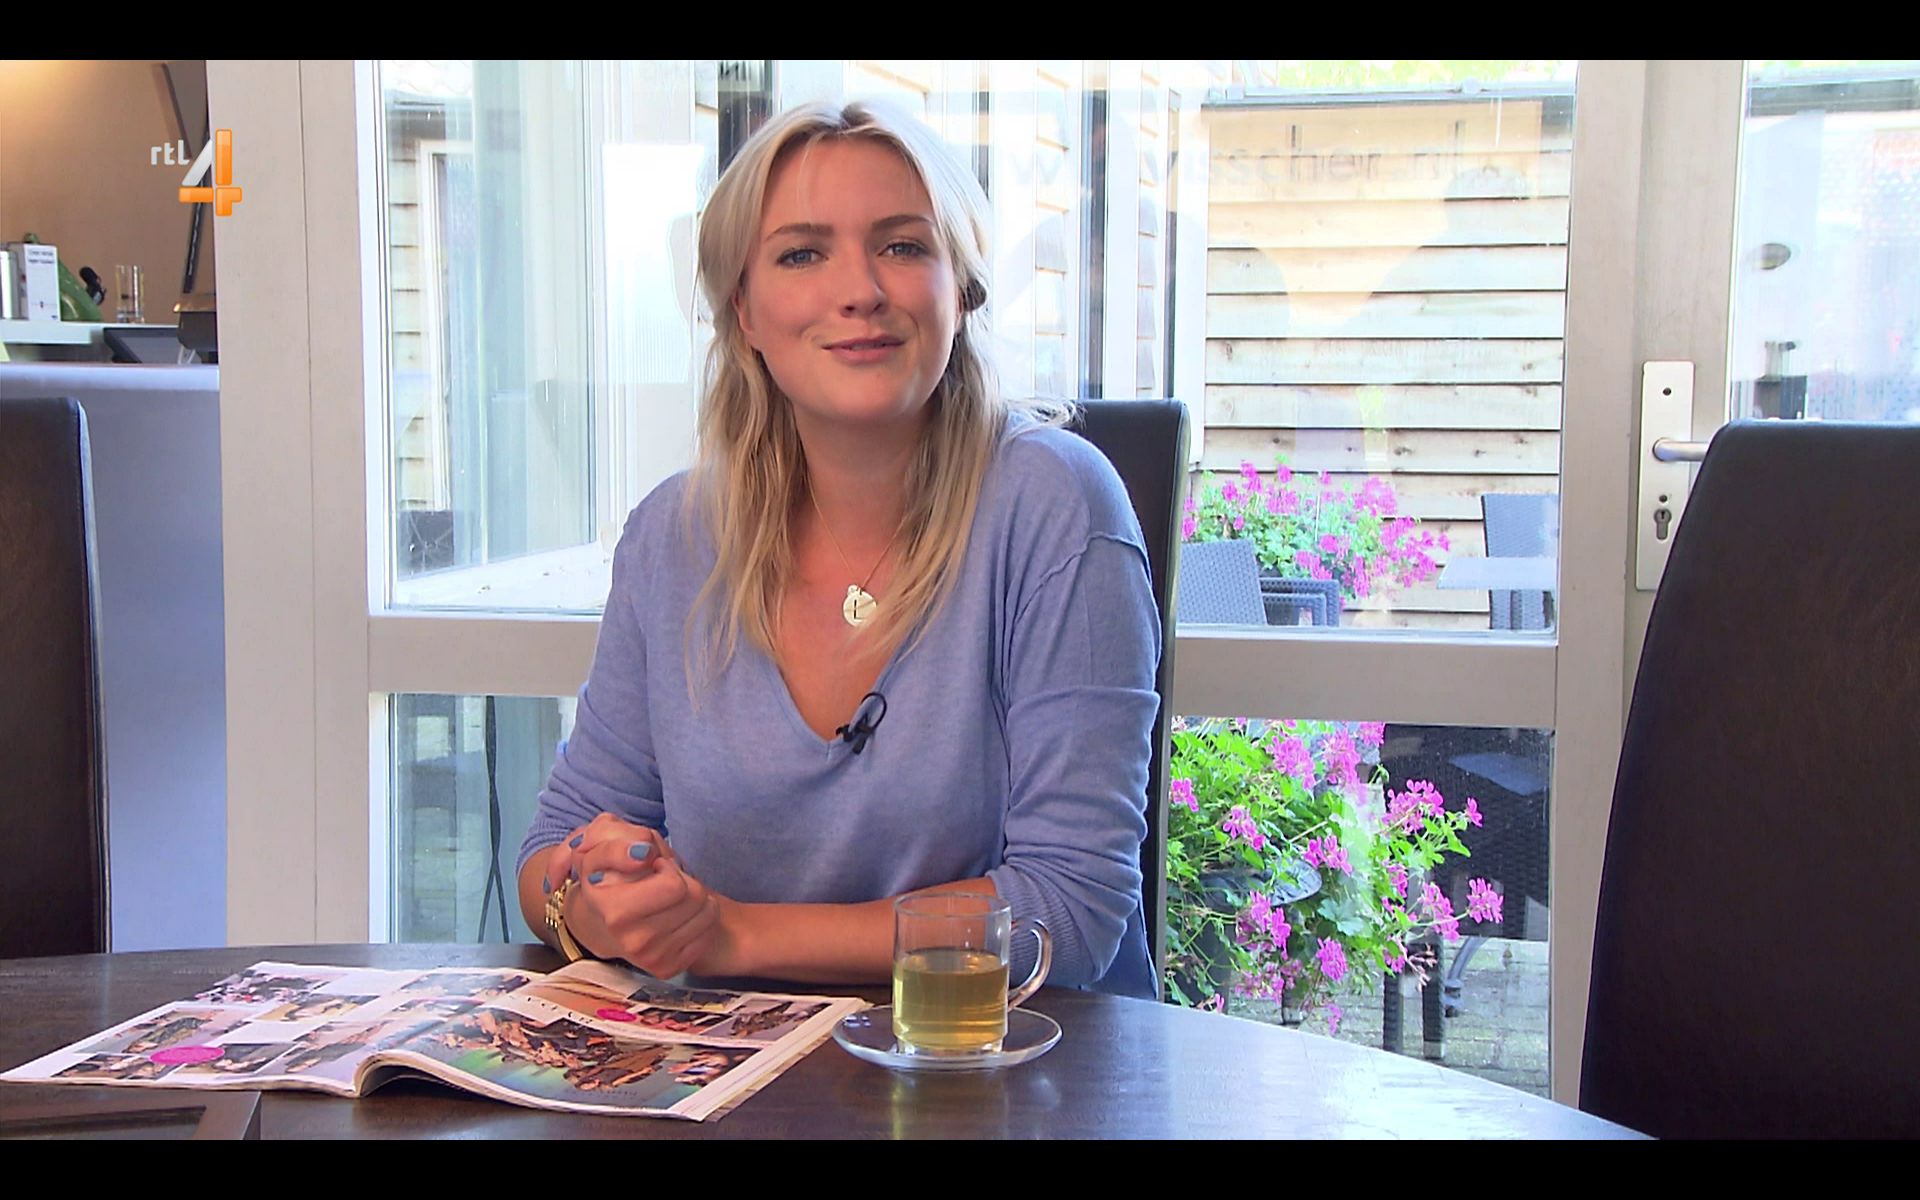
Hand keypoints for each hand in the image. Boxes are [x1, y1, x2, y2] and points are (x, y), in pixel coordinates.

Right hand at [548, 817, 724, 977]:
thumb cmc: (612, 870)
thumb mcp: (604, 841)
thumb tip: (643, 854)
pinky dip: (699, 915)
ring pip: (704, 910)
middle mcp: (627, 938)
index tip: (648, 861)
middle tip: (660, 878)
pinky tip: (676, 914)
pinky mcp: (666, 968)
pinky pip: (708, 930)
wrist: (604, 915)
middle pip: (693, 894)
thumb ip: (617, 840)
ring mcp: (646, 956)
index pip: (673, 886)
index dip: (665, 864)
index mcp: (610, 908)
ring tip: (668, 895)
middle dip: (681, 876)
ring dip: (692, 894)